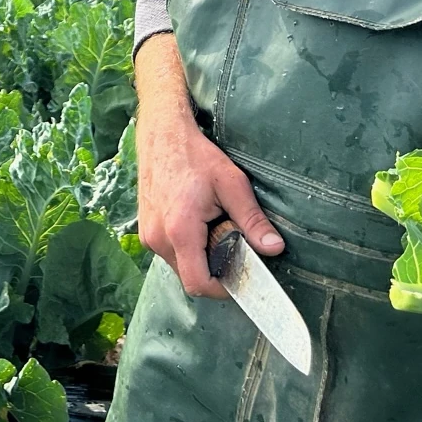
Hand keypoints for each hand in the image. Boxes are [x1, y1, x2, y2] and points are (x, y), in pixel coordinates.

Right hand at [134, 34, 282, 298]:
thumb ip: (252, 219)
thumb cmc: (197, 156)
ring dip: (200, 258)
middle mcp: (158, 238)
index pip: (199, 283)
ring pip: (179, 266)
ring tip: (214, 227)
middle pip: (190, 277)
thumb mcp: (232, 183)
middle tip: (231, 245)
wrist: (162, 134)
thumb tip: (275, 248)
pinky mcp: (146, 229)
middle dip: (214, 270)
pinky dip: (187, 247)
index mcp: (180, 230)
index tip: (241, 275)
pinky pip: (170, 252)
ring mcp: (148, 235)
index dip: (223, 288)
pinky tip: (198, 222)